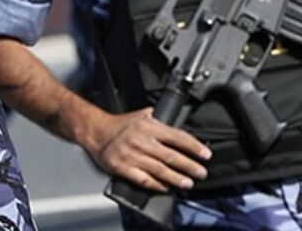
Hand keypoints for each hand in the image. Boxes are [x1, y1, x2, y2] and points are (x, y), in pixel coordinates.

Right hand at [85, 108, 210, 192]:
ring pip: (160, 170)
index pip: (177, 137)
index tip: (205, 155)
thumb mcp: (141, 115)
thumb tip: (179, 125)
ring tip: (188, 183)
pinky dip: (157, 185)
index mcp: (148, 127)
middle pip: (172, 156)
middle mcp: (141, 141)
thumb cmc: (119, 125)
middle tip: (201, 172)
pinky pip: (144, 180)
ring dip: (177, 178)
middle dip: (190, 166)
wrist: (96, 132)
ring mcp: (132, 156)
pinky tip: (166, 187)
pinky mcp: (123, 168)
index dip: (194, 147)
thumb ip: (159, 119)